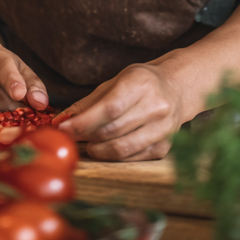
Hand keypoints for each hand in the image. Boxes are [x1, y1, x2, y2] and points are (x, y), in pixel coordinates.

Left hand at [54, 62, 183, 160]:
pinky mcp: (164, 147)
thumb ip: (90, 101)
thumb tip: (63, 120)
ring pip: (122, 148)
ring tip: (87, 143)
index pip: (109, 108)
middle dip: (85, 135)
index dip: (83, 121)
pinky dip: (113, 156)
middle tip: (70, 136)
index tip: (63, 128)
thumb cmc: (141, 82)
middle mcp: (156, 107)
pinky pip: (132, 158)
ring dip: (98, 150)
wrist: (177, 89)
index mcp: (142, 84)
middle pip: (113, 130)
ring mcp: (163, 130)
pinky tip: (105, 148)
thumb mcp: (116, 81)